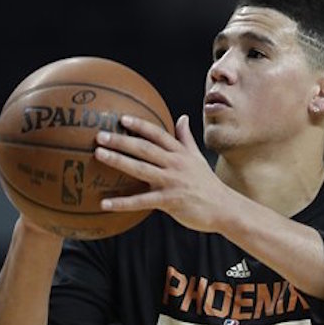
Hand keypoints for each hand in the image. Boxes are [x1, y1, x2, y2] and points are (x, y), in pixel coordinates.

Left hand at [94, 114, 230, 232]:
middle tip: (100, 135)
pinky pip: (141, 201)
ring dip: (118, 161)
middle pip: (144, 148)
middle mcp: (175, 164)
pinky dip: (122, 203)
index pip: (157, 134)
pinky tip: (104, 203)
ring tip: (99, 154)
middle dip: (121, 140)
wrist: (224, 208)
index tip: (122, 118)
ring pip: (141, 169)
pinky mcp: (170, 201)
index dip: (140, 125)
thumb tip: (182, 117)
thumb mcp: (197, 157)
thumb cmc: (207, 184)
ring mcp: (172, 182)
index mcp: (180, 153)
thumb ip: (186, 138)